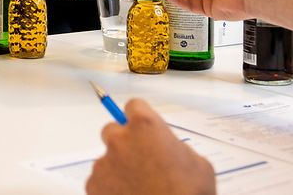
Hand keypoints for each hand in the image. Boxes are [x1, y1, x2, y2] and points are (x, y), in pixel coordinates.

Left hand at [86, 100, 214, 194]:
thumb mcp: (197, 164)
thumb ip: (176, 148)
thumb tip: (169, 150)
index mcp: (145, 126)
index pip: (134, 106)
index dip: (140, 118)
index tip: (143, 127)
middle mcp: (120, 140)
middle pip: (113, 130)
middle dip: (124, 142)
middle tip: (141, 160)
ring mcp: (104, 163)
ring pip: (107, 158)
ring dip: (119, 168)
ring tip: (140, 187)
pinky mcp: (94, 185)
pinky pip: (100, 180)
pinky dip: (111, 188)